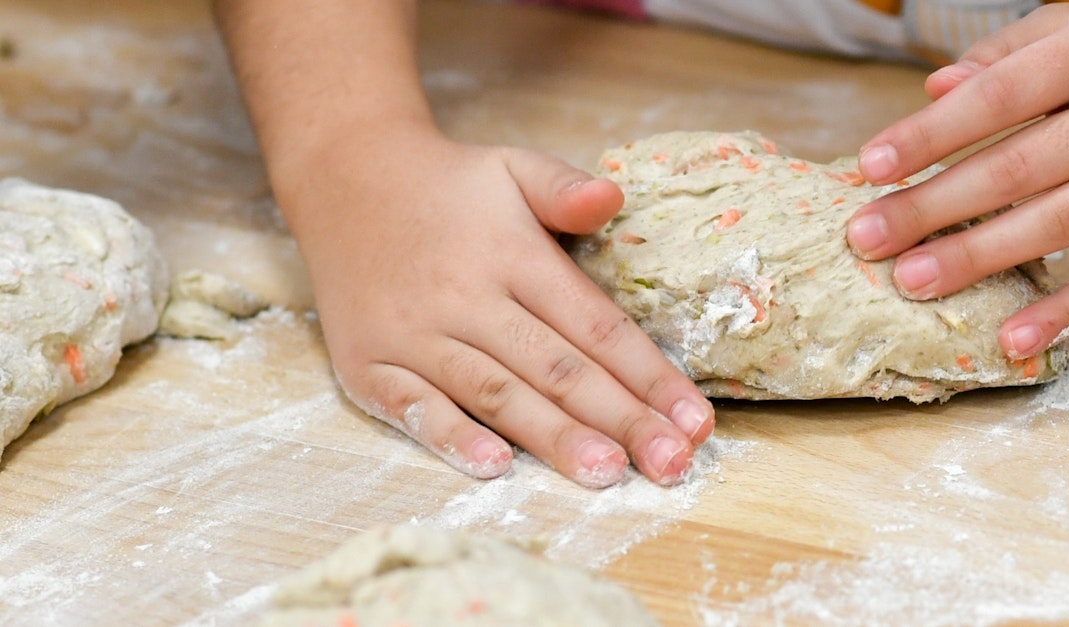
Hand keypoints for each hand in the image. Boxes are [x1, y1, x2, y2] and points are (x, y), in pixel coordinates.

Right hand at [281, 126, 713, 487]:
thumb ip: (564, 187)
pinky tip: (497, 466)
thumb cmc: (449, 188)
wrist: (342, 180)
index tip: (695, 419)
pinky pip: (415, 409)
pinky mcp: (369, 365)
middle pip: (557, 370)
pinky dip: (452, 438)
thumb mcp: (512, 167)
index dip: (649, 375)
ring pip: (496, 395)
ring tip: (608, 474)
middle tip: (672, 464)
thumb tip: (613, 196)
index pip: (596, 326)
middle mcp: (466, 299)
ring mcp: (414, 336)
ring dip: (554, 438)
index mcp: (513, 256)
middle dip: (620, 421)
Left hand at [846, 1, 1068, 359]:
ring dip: (981, 258)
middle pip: (1020, 167)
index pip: (1000, 96)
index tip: (870, 166)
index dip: (931, 135)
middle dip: (934, 208)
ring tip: (913, 282)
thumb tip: (931, 93)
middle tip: (865, 240)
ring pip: (1062, 225)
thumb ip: (1009, 55)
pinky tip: (1013, 336)